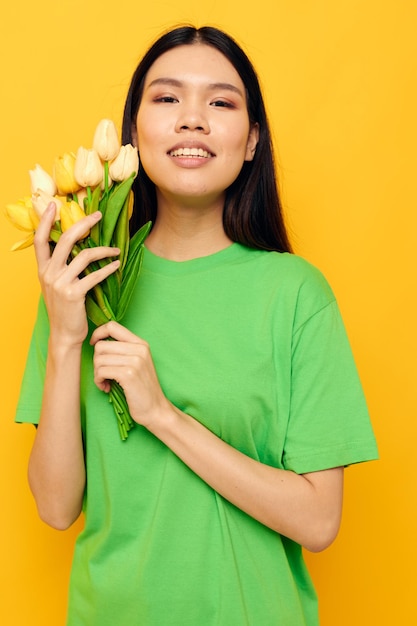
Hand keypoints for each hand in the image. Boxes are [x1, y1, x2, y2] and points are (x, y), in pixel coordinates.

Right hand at [34, 203, 119, 345]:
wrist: (64, 334)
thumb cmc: (64, 309)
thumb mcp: (56, 286)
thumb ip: (61, 268)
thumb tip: (77, 249)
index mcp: (43, 269)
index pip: (40, 240)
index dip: (46, 221)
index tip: (53, 205)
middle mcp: (49, 273)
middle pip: (65, 240)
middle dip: (83, 224)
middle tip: (98, 216)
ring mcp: (60, 283)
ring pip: (84, 255)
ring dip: (104, 250)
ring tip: (116, 251)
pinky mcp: (74, 293)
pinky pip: (94, 275)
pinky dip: (108, 268)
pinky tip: (117, 265)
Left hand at [90, 321, 170, 427]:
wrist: (155, 409)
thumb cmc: (142, 388)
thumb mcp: (137, 363)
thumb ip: (123, 350)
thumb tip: (97, 341)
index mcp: (141, 343)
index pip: (112, 326)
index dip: (97, 333)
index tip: (94, 345)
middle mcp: (139, 349)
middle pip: (101, 345)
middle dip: (96, 361)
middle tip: (103, 374)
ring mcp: (135, 361)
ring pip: (99, 359)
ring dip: (97, 373)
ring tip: (105, 382)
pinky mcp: (128, 374)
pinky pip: (101, 371)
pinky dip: (98, 381)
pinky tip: (106, 388)